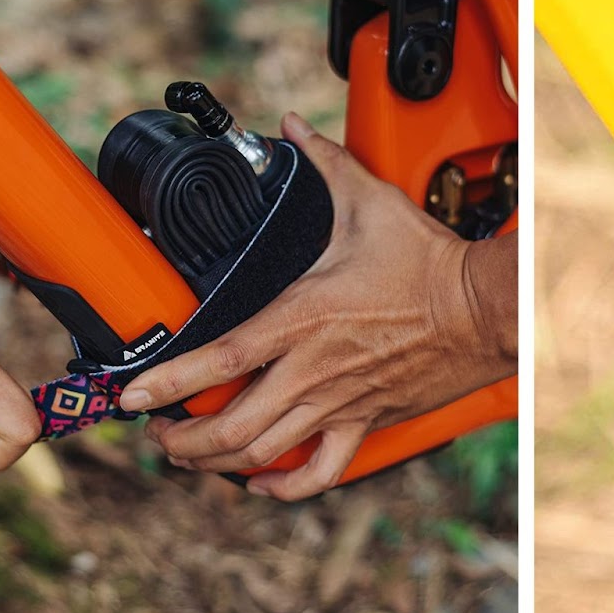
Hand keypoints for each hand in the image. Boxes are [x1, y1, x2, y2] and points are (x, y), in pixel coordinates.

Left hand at [120, 112, 516, 499]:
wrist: (483, 310)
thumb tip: (290, 126)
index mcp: (303, 318)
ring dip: (215, 462)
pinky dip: (283, 486)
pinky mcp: (365, 422)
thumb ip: (323, 163)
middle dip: (182, 437)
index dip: (168, 382)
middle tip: (156, 429)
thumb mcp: (370, 203)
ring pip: (264, 454)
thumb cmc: (428, 262)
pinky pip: (320, 472)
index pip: (221, 359)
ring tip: (189, 453)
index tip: (130, 395)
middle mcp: (314, 370)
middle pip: (231, 426)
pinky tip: (261, 481)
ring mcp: (339, 402)